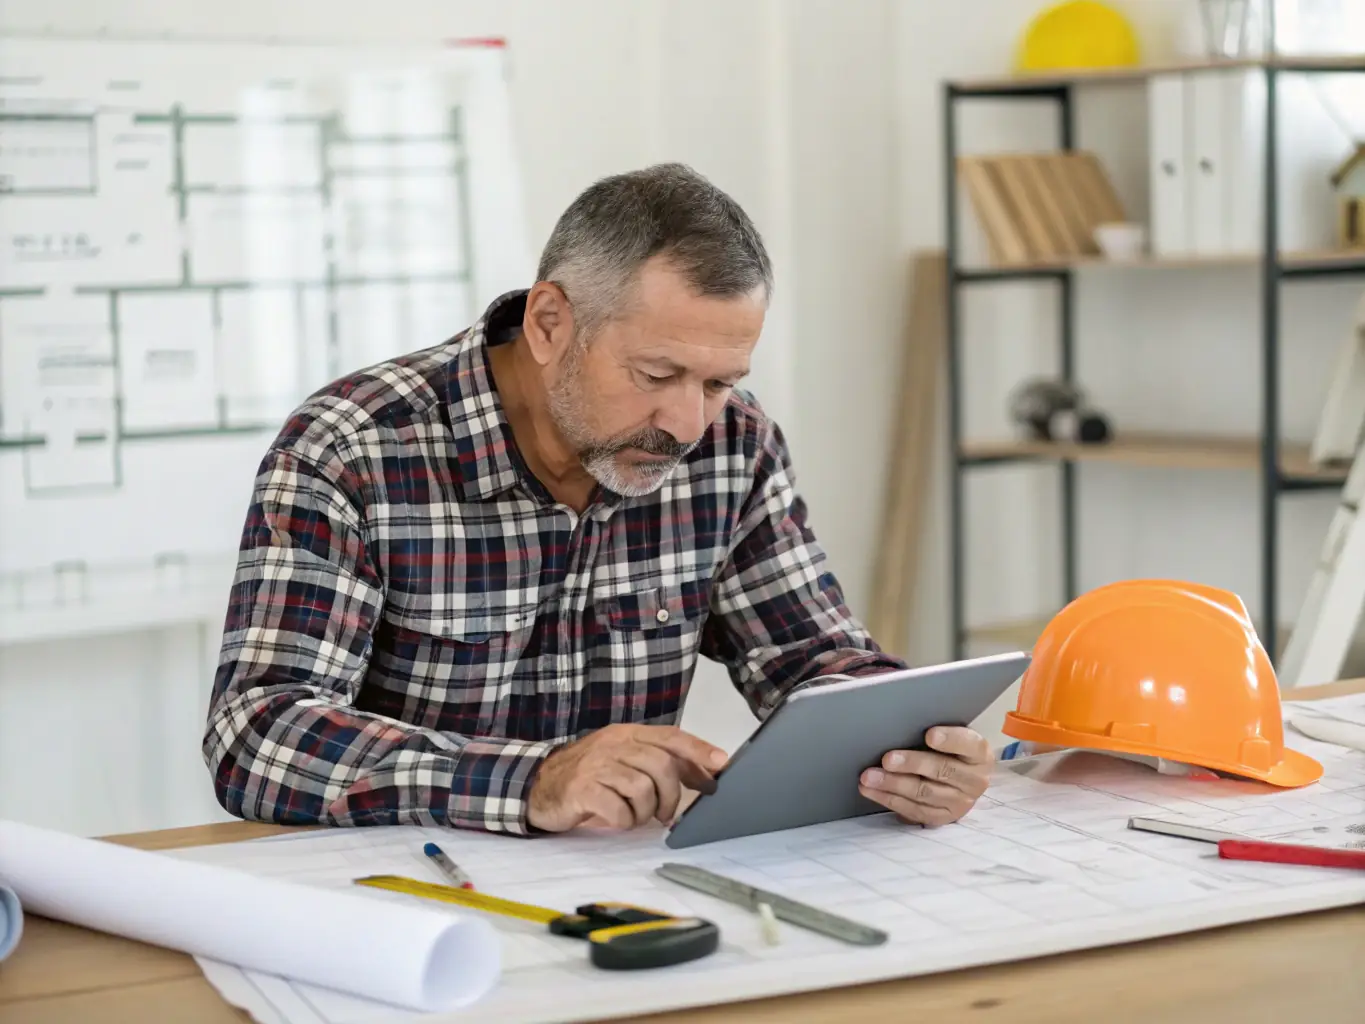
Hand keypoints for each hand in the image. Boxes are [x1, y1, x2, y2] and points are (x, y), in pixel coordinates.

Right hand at [527, 724, 726, 832]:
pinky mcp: (582, 790)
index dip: (699, 751)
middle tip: (666, 814)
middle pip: (662, 766)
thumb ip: (658, 763)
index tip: (721, 766)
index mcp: (627, 734)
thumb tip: (705, 775)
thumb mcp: (623, 759)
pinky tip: (617, 819)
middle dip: (672, 795)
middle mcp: (613, 744)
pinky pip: (619, 810)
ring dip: (646, 811)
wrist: (538, 785)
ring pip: (643, 789)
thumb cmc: (589, 775)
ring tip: (635, 815)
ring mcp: (597, 766)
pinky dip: (625, 821)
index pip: (671, 737)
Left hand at [857, 726, 990, 827]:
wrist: (959, 779)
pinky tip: (871, 791)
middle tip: (887, 759)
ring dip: (893, 784)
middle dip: (911, 764)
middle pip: (942, 770)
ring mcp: (960, 802)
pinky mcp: (942, 817)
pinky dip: (890, 800)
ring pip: (924, 793)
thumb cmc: (948, 749)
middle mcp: (974, 780)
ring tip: (870, 777)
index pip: (969, 744)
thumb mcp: (949, 736)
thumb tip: (899, 721)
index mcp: (979, 754)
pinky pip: (914, 811)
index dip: (950, 740)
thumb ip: (933, 729)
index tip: (930, 735)